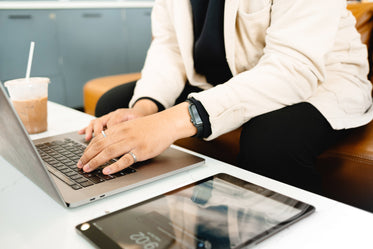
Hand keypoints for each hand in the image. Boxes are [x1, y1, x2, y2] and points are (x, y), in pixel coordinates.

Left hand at [77, 102, 196, 174]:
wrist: (166, 124)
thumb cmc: (150, 126)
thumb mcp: (131, 126)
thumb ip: (119, 134)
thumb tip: (107, 145)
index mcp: (119, 128)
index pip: (98, 138)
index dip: (88, 149)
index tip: (82, 157)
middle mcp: (123, 134)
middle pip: (100, 145)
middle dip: (87, 156)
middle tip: (80, 165)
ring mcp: (131, 143)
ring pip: (108, 152)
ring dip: (95, 161)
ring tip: (88, 169)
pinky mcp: (140, 151)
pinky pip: (125, 160)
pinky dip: (114, 166)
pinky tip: (106, 171)